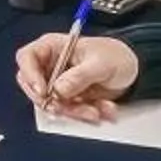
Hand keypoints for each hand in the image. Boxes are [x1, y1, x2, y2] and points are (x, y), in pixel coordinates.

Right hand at [13, 32, 139, 122]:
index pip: (27, 58)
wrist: (134, 70)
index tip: (44, 91)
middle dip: (51, 100)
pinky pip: (67, 111)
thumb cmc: (117, 56)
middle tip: (66, 107)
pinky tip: (102, 109)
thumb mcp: (100, 63)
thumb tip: (58, 89)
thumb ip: (79, 76)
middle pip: (33, 85)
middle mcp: (51, 65)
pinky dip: (83, 114)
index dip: (30, 75)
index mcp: (53, 47)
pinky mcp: (68, 98)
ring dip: (73, 111)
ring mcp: (58, 83)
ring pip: (51, 103)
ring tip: (95, 110)